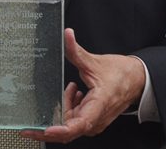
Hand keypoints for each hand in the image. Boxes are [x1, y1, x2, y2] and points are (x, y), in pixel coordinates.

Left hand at [23, 28, 144, 143]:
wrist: (137, 79)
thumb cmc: (121, 73)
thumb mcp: (95, 61)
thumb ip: (76, 50)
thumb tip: (66, 34)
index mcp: (99, 104)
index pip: (79, 124)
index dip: (61, 129)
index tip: (46, 130)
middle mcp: (98, 117)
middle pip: (70, 130)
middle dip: (48, 128)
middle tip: (29, 126)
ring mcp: (96, 120)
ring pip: (71, 124)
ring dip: (64, 110)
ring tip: (70, 90)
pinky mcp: (94, 119)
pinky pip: (76, 120)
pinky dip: (70, 108)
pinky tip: (74, 94)